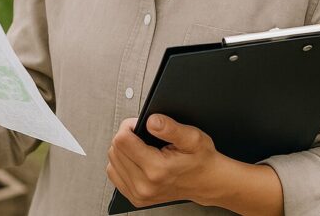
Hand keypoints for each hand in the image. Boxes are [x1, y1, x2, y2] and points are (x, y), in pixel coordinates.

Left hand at [106, 114, 223, 207]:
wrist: (208, 182)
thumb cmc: (201, 160)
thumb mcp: (193, 137)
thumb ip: (171, 128)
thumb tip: (151, 121)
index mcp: (157, 170)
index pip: (122, 140)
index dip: (129, 126)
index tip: (139, 125)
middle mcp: (145, 185)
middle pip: (114, 150)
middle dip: (125, 137)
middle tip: (142, 135)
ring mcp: (139, 194)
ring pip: (112, 162)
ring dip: (122, 150)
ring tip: (140, 147)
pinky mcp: (136, 198)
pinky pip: (114, 174)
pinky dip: (121, 163)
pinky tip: (136, 159)